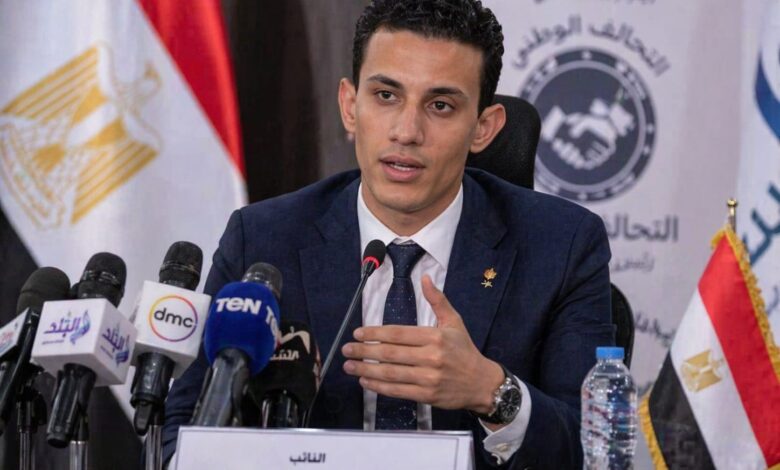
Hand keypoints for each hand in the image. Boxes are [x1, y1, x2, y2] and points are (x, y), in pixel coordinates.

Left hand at [341, 275, 504, 414]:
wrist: (482, 383)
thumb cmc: (465, 351)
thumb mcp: (454, 321)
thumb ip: (437, 300)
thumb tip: (425, 278)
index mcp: (435, 337)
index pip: (398, 334)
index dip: (375, 333)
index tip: (358, 334)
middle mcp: (431, 357)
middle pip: (390, 354)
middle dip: (364, 351)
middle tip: (346, 350)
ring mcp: (428, 378)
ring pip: (391, 374)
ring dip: (366, 370)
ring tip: (350, 366)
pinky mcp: (427, 396)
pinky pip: (397, 391)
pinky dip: (379, 387)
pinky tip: (365, 381)